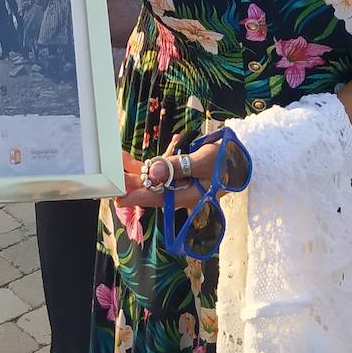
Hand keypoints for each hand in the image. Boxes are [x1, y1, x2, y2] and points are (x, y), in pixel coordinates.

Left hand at [120, 134, 246, 209]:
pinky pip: (161, 170)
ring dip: (137, 170)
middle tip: (110, 177)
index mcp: (190, 196)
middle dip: (131, 181)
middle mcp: (182, 193)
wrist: (241, 154)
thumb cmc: (227, 159)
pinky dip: (150, 163)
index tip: (119, 196)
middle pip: (152, 189)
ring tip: (117, 163)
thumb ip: (178, 166)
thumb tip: (154, 170)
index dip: (138, 196)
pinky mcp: (180, 174)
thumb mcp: (204, 160)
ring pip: (153, 179)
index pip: (159, 198)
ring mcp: (180, 184)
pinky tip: (139, 156)